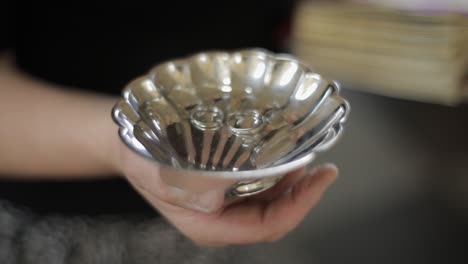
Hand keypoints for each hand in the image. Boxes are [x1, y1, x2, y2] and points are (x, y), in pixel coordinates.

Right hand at [118, 144, 337, 246]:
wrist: (131, 146)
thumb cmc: (145, 159)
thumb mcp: (165, 174)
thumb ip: (197, 188)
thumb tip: (233, 187)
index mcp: (211, 226)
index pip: (269, 225)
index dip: (301, 204)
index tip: (322, 177)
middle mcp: (223, 220)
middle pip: (276, 217)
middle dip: (304, 195)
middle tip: (323, 168)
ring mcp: (227, 206)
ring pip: (272, 203)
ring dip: (295, 185)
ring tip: (309, 161)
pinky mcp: (228, 190)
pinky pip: (262, 189)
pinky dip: (279, 175)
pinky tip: (286, 158)